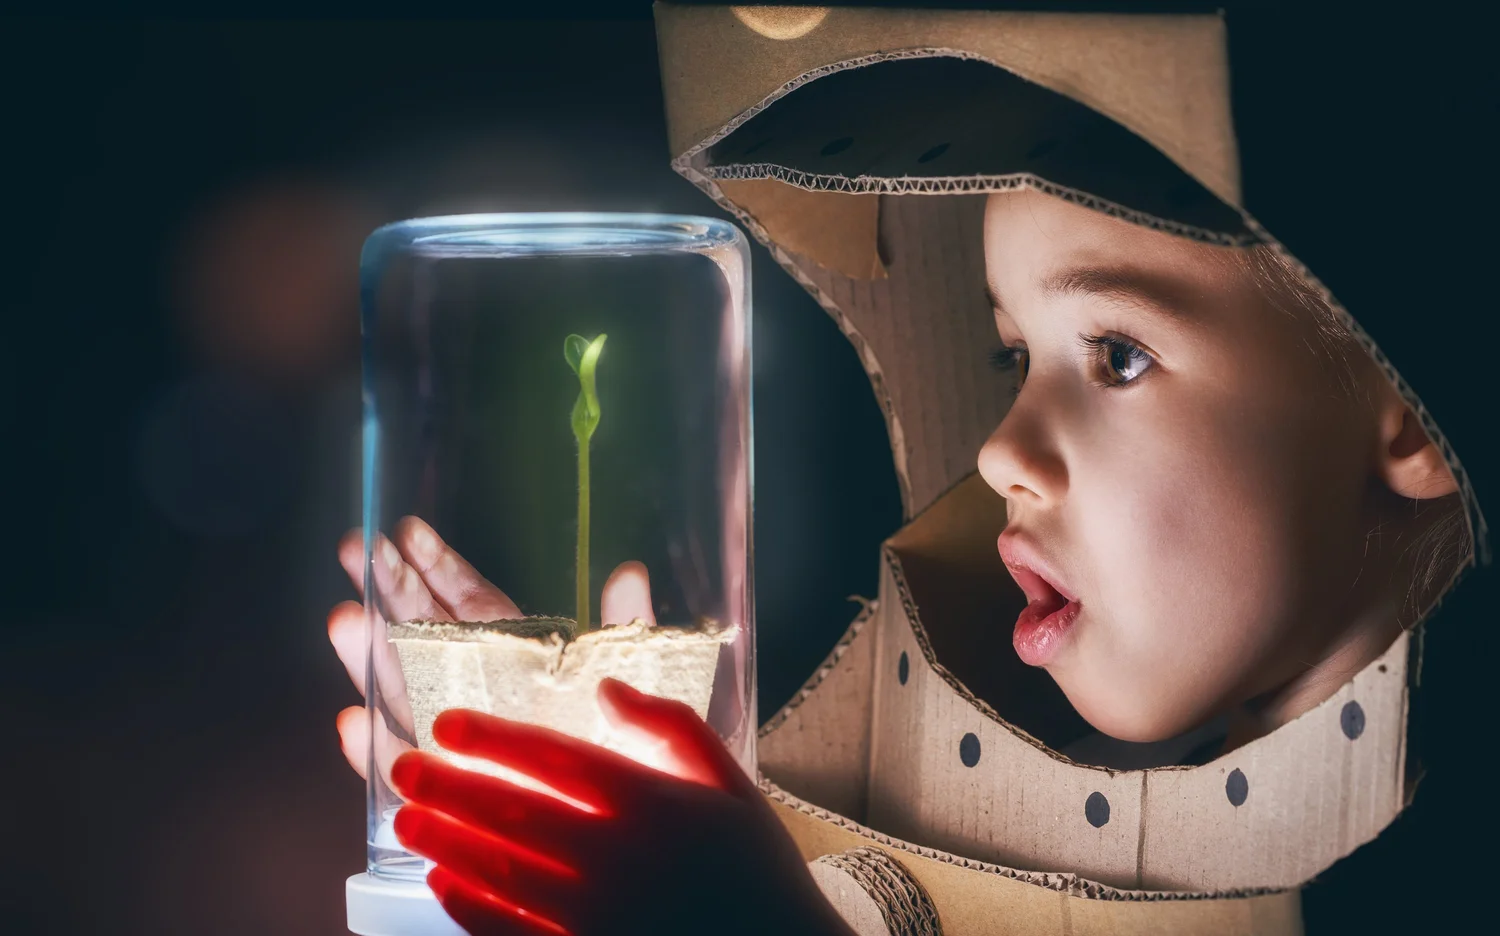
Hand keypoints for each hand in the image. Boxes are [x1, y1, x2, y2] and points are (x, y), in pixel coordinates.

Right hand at [328, 516, 657, 786]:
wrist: (618, 820)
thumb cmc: (624, 746)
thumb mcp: (632, 679)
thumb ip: (626, 626)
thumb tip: (631, 572)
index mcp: (512, 651)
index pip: (466, 598)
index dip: (436, 564)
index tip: (408, 531)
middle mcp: (472, 685)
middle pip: (418, 629)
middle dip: (388, 589)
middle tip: (354, 549)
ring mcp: (448, 732)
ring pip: (397, 688)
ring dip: (367, 654)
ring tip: (345, 618)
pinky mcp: (438, 786)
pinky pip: (397, 767)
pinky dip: (371, 748)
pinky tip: (353, 721)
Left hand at [390, 678, 854, 935]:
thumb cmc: (757, 872)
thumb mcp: (733, 784)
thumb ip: (672, 727)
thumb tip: (606, 688)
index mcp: (651, 801)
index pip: (553, 758)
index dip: (492, 739)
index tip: (446, 725)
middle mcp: (617, 856)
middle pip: (511, 812)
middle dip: (448, 787)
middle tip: (401, 769)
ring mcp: (597, 915)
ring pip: (500, 872)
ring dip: (445, 842)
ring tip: (406, 821)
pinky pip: (513, 934)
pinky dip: (469, 910)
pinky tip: (441, 885)